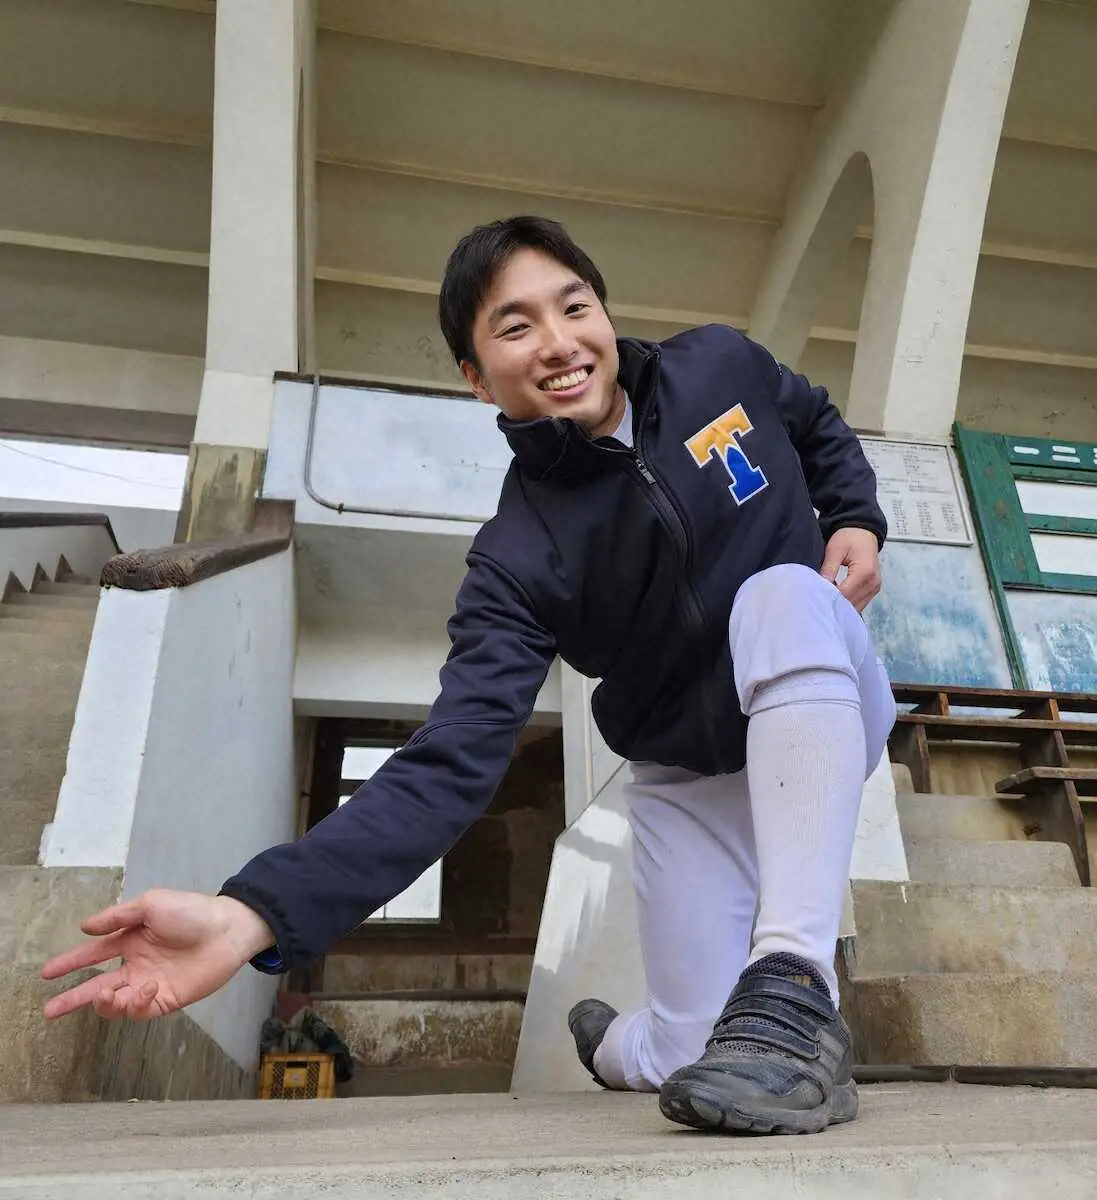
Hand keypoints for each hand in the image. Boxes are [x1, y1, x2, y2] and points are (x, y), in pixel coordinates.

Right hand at [41, 890, 273, 1021]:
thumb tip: (84, 928)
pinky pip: (139, 1009)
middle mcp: (136, 964)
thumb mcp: (152, 904)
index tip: (46, 974)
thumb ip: (118, 916)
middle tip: (49, 1010)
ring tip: (104, 993)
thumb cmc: (191, 911)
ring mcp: (149, 984)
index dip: (70, 964)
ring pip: (114, 1003)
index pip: (93, 955)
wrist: (228, 930)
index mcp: (130, 939)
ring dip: (104, 1002)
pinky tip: (145, 987)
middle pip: (96, 986)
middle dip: (72, 998)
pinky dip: (135, 1002)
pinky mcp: (165, 1000)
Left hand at [820, 527, 881, 611]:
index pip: (844, 594)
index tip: (814, 599)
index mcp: (865, 572)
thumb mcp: (835, 549)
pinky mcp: (872, 590)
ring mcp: (874, 588)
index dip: (829, 598)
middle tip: (816, 605)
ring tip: (824, 604)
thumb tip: (820, 586)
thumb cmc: (849, 537)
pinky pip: (859, 604)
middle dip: (834, 606)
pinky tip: (834, 602)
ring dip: (840, 608)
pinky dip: (847, 605)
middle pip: (851, 604)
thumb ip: (829, 568)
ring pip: (856, 607)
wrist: (863, 532)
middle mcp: (873, 583)